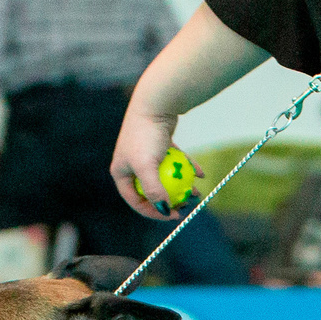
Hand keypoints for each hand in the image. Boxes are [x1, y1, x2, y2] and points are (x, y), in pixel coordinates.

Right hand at [109, 103, 188, 220]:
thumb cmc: (146, 136)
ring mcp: (146, 154)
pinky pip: (174, 162)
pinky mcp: (159, 144)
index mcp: (121, 172)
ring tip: (196, 192)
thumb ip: (154, 191)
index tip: (174, 215)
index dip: (154, 212)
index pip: (135, 200)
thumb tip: (164, 210)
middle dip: (169, 200)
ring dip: (181, 186)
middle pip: (151, 190)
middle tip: (186, 204)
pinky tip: (200, 174)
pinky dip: (186, 167)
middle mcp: (131, 164)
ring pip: (165, 177)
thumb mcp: (147, 166)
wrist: (156, 103)